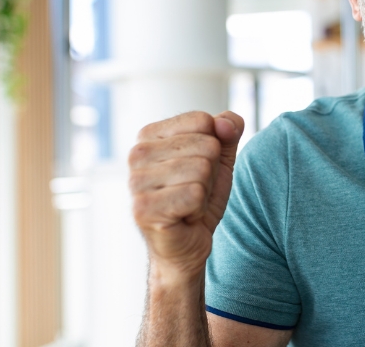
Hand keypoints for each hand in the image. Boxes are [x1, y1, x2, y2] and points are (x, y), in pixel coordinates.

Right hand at [129, 111, 243, 283]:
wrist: (187, 244)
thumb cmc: (199, 197)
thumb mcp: (220, 157)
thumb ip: (229, 129)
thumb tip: (227, 123)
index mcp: (149, 135)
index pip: (202, 120)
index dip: (213, 147)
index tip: (198, 169)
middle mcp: (136, 154)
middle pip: (206, 145)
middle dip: (211, 173)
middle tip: (194, 191)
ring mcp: (136, 181)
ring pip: (202, 169)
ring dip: (205, 192)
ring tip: (188, 204)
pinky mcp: (143, 208)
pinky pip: (195, 194)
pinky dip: (199, 209)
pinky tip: (184, 217)